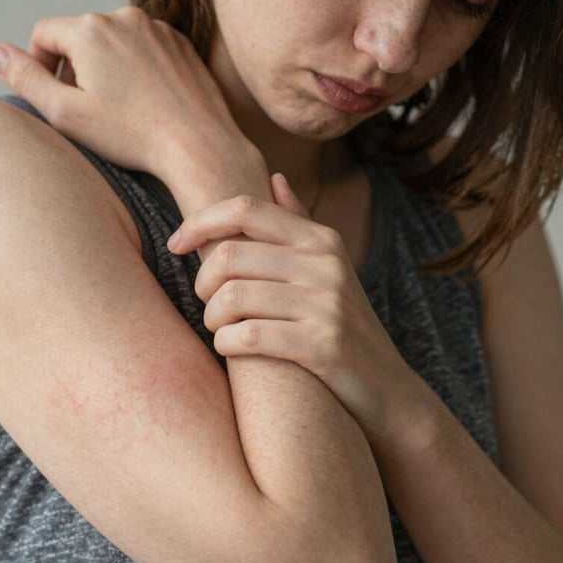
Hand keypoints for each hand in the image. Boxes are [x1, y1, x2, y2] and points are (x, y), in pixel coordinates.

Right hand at [0, 8, 268, 205]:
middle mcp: (124, 17)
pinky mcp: (180, 43)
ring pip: (114, 42)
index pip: (44, 34)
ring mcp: (157, 28)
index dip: (41, 67)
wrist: (198, 146)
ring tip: (120, 110)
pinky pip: (145, 48)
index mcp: (90, 29)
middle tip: (89, 111)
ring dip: (107, 68)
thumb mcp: (66, 114)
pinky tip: (146, 104)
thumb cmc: (133, 136)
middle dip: (76, 69)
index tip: (57, 100)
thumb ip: (25, 78)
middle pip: (80, 36)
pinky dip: (137, 69)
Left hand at [168, 174, 420, 439]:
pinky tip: (230, 347)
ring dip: (211, 318)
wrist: (387, 386)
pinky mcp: (322, 345)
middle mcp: (325, 264)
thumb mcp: (327, 267)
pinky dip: (226, 343)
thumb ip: (298, 223)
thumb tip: (274, 176)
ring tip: (219, 328)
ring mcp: (326, 304)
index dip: (199, 221)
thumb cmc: (341, 324)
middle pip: (229, 256)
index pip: (245, 208)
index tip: (175, 244)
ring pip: (232, 297)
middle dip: (202, 284)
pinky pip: (249, 336)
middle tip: (207, 303)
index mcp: (320, 239)